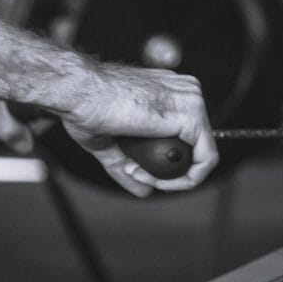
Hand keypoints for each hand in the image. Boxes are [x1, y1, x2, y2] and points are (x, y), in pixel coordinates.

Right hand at [57, 61, 218, 196]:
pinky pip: (205, 160)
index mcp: (169, 91)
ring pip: (202, 155)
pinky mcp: (192, 116)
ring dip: (172, 178)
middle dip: (168, 170)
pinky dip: (182, 179)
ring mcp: (192, 101)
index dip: (165, 159)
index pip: (185, 133)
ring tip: (137, 174)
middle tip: (137, 175)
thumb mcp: (108, 142)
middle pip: (195, 145)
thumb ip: (128, 164)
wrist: (77, 93)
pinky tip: (154, 179)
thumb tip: (144, 190)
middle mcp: (185, 92)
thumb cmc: (85, 106)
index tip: (140, 171)